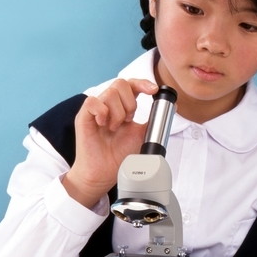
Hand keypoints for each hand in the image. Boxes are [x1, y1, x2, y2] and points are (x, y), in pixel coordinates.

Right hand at [62, 78, 158, 207]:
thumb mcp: (142, 135)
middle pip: (121, 83)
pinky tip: (104, 124)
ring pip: (109, 93)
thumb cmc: (120, 155)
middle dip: (130, 102)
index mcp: (122, 106)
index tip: (153, 90)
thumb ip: (154, 120)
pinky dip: (101, 112)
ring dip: (117, 112)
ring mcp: (96, 109)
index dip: (142, 83)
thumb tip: (172, 106)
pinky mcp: (84, 116)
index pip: (132, 84)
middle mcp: (109, 104)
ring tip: (115, 128)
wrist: (105, 173)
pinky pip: (92, 102)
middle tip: (128, 120)